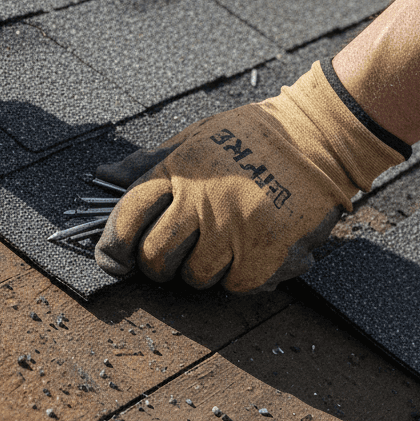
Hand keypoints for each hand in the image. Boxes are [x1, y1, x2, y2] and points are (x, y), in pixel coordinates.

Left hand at [93, 61, 404, 292]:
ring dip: (199, 269)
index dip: (111, 244)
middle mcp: (202, 201)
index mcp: (178, 170)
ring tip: (217, 243)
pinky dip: (237, 275)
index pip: (128, 215)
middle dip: (153, 264)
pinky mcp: (269, 252)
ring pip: (194, 276)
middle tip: (167, 256)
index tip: (110, 257)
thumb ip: (147, 162)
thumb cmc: (249, 135)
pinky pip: (236, 285)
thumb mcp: (191, 137)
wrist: (316, 137)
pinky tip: (247, 249)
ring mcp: (236, 229)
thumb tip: (103, 176)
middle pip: (155, 256)